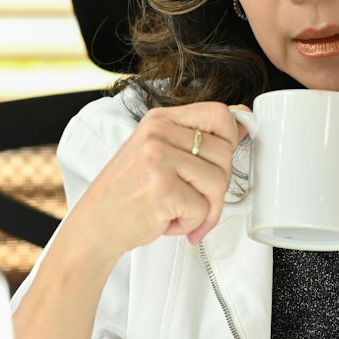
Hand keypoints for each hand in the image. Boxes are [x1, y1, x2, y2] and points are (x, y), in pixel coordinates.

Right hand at [61, 102, 247, 260]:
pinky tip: (168, 221)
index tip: (219, 162)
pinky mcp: (162, 188)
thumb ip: (198, 138)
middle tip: (193, 198)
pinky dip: (191, 224)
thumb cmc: (127, 193)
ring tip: (179, 212)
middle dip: (217, 186)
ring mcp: (158, 159)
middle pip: (225, 153)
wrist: (95, 224)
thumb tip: (242, 124)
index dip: (230, 141)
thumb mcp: (159, 154)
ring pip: (218, 182)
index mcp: (160, 120)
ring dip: (204, 209)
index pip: (219, 114)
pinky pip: (202, 208)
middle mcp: (158, 134)